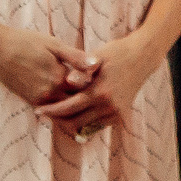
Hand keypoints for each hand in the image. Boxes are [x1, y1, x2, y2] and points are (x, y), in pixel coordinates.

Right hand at [0, 26, 96, 108]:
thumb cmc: (25, 42)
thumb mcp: (53, 44)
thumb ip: (75, 57)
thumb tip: (96, 64)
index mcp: (59, 77)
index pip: (86, 89)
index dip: (97, 87)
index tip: (106, 84)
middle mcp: (50, 93)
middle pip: (76, 103)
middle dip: (89, 102)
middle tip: (103, 100)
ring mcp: (39, 100)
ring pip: (64, 112)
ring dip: (76, 109)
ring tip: (89, 108)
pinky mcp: (30, 102)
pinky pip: (51, 112)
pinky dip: (61, 111)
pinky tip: (69, 104)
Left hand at [39, 30, 163, 136]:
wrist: (143, 57)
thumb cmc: (117, 52)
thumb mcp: (99, 56)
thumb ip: (82, 70)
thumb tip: (67, 81)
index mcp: (100, 91)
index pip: (69, 108)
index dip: (51, 111)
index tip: (37, 111)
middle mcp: (108, 106)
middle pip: (75, 122)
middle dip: (58, 120)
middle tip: (45, 114)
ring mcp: (115, 113)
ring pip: (85, 128)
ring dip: (70, 123)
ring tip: (57, 114)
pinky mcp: (120, 116)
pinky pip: (96, 126)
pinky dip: (84, 123)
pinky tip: (75, 114)